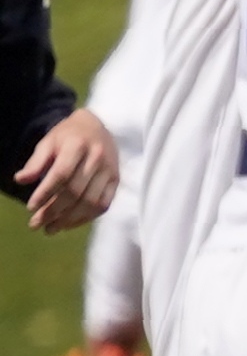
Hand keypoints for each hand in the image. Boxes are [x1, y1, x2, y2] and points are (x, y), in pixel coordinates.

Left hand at [17, 107, 115, 231]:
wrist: (98, 127)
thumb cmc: (68, 136)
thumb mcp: (48, 143)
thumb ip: (36, 162)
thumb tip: (20, 180)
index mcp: (77, 146)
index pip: (61, 174)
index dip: (45, 193)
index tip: (30, 208)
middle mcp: (97, 159)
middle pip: (75, 192)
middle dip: (54, 211)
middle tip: (35, 223)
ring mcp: (110, 171)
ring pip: (90, 202)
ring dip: (69, 219)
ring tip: (50, 229)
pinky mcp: (116, 181)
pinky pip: (103, 204)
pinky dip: (86, 218)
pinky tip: (69, 223)